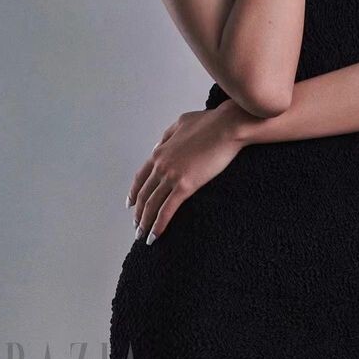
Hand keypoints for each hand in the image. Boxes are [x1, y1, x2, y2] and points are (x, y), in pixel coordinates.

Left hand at [126, 104, 244, 245]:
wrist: (227, 125)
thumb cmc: (210, 122)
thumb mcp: (182, 122)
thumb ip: (167, 136)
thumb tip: (158, 147)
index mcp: (161, 151)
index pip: (141, 177)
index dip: (134, 193)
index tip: (130, 205)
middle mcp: (161, 164)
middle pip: (144, 194)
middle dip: (139, 213)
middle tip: (137, 226)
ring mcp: (172, 175)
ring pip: (152, 205)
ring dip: (145, 223)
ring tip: (143, 236)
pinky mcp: (186, 185)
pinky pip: (167, 209)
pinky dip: (159, 225)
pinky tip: (155, 235)